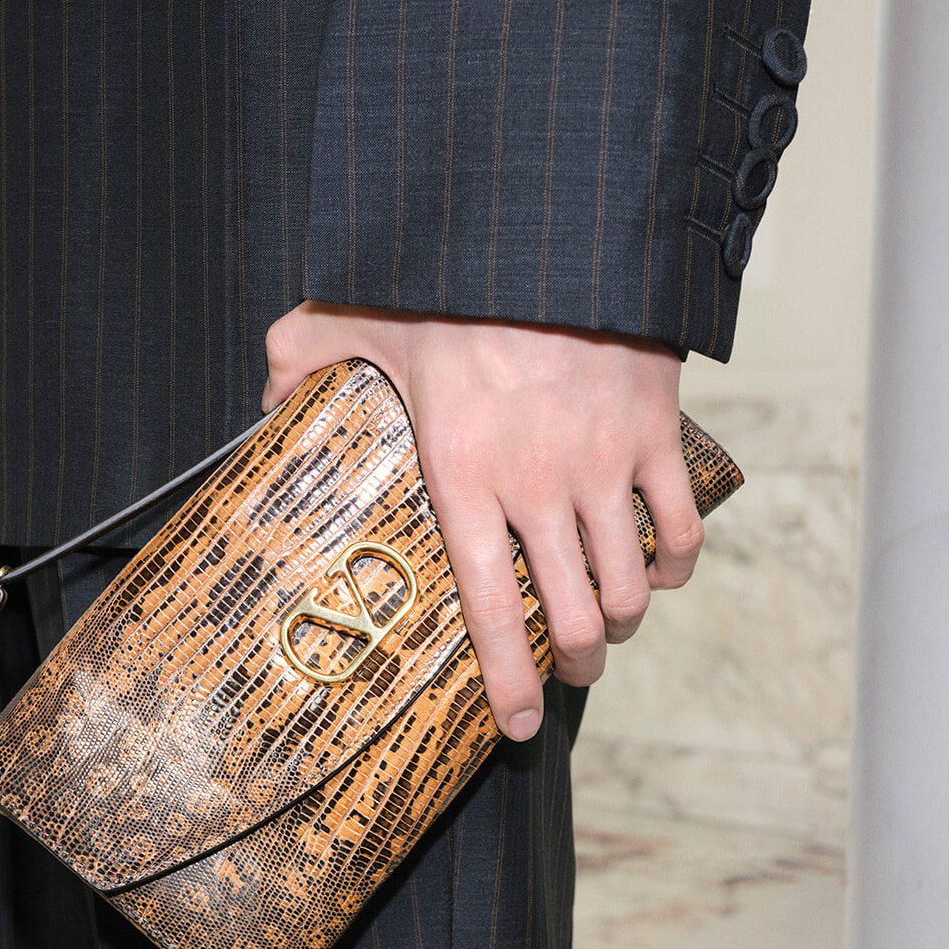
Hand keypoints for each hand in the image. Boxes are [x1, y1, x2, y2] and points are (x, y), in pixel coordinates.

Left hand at [263, 301, 701, 741]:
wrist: (547, 222)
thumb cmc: (446, 277)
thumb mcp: (354, 316)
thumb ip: (300, 364)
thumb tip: (265, 406)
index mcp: (463, 479)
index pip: (493, 611)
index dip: (510, 683)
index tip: (521, 726)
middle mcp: (539, 488)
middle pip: (576, 619)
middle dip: (578, 664)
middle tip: (571, 672)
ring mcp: (604, 463)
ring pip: (631, 586)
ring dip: (623, 622)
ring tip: (609, 626)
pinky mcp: (655, 432)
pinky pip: (682, 525)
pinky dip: (674, 562)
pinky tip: (657, 570)